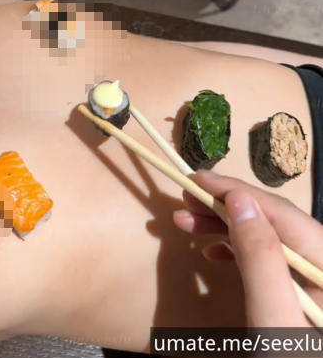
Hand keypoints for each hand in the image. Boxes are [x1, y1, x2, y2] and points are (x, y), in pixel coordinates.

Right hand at [173, 171, 322, 326]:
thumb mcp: (273, 316)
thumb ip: (260, 258)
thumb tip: (238, 200)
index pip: (279, 212)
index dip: (236, 190)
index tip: (197, 179)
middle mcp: (321, 262)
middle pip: (271, 221)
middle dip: (224, 206)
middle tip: (185, 197)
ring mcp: (310, 278)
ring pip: (264, 237)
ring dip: (223, 226)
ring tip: (186, 221)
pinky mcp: (297, 293)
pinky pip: (266, 260)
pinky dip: (236, 252)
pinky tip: (210, 253)